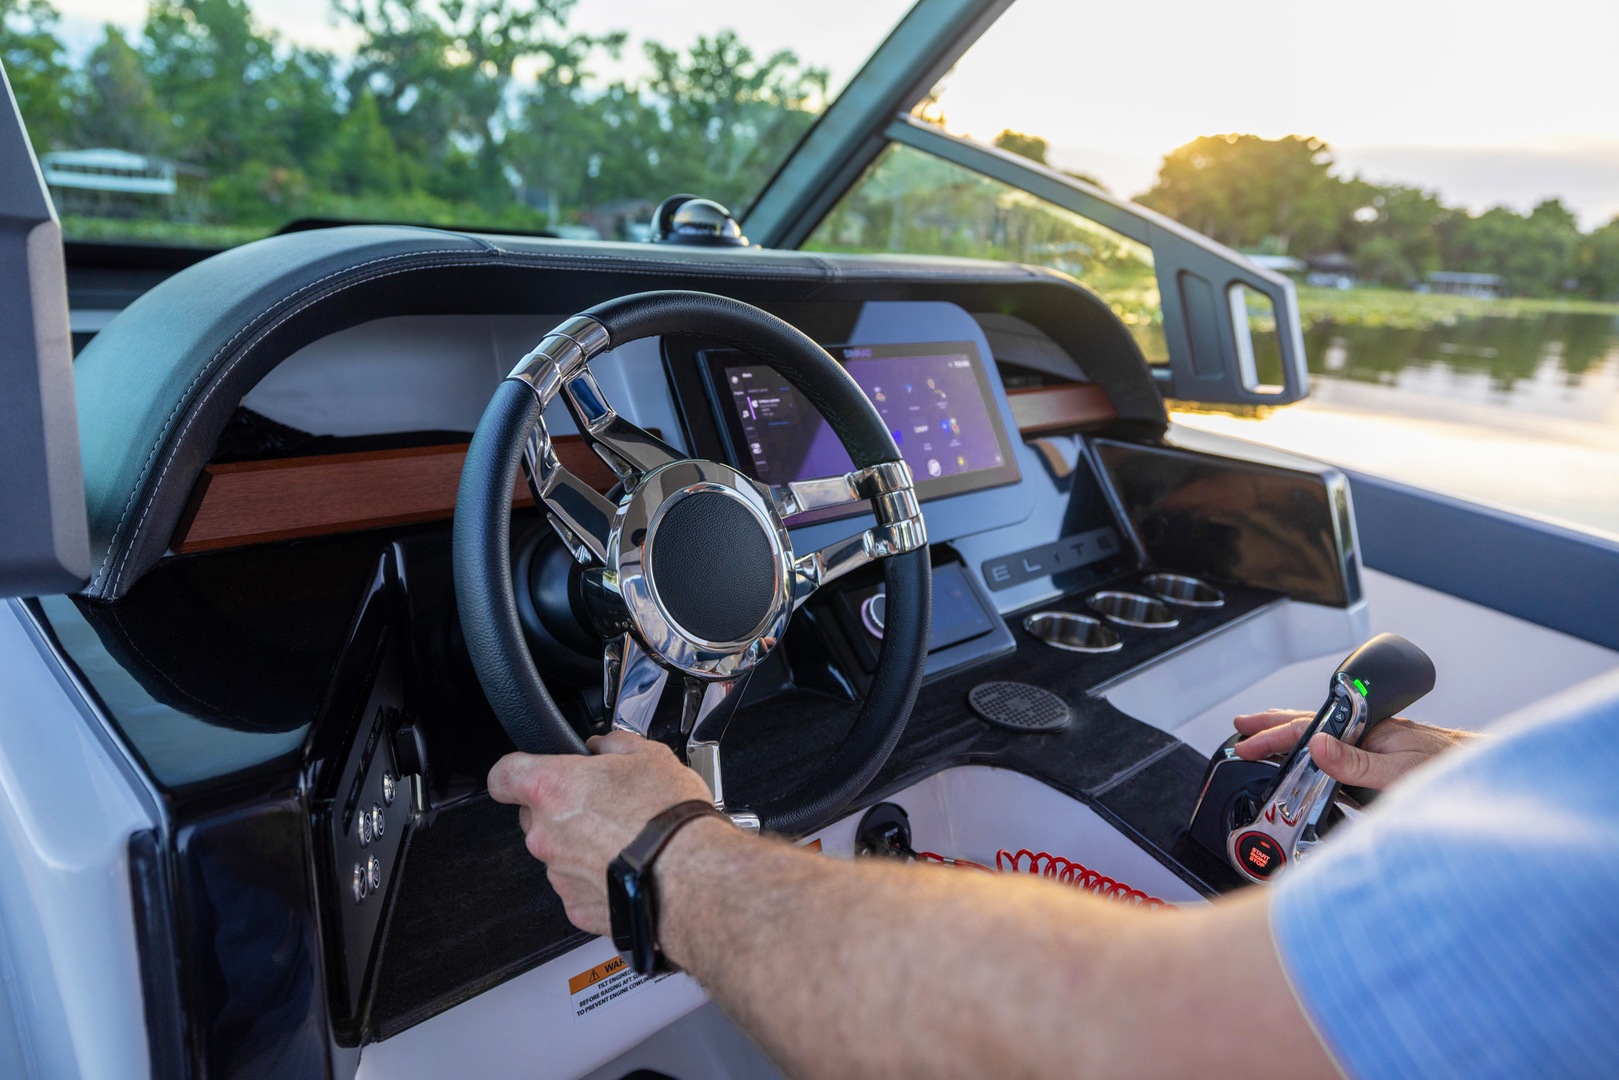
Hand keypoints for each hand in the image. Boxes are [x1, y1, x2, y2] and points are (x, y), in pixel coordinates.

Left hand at [487, 731, 717, 934]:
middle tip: (605, 806)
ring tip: (627, 840)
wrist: (691, 877)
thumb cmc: (668, 818)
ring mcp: (558, 874)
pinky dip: (598, 878)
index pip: (503, 775)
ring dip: (583, 846)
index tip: (526, 774)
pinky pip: (578, 885)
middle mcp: (545, 834)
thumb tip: (603, 744)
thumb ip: (613, 744)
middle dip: (564, 810)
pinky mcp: (576, 907)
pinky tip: (630, 867)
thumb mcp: (649, 755)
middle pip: (536, 816)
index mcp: (553, 788)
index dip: (514, 772)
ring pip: (559, 853)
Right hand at [1231, 708, 1473, 789]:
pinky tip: (1303, 769)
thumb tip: (1316, 747)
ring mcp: (1367, 750)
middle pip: (1307, 726)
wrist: (1478, 774)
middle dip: (1271, 728)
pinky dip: (1309, 761)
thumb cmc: (1447, 767)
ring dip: (1287, 742)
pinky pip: (1332, 761)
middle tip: (1241, 730)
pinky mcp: (1373, 768)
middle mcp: (1362, 735)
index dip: (1272, 736)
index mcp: (1364, 726)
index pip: (1306, 727)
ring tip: (1262, 744)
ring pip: (1317, 741)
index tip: (1246, 744)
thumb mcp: (1398, 768)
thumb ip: (1356, 762)